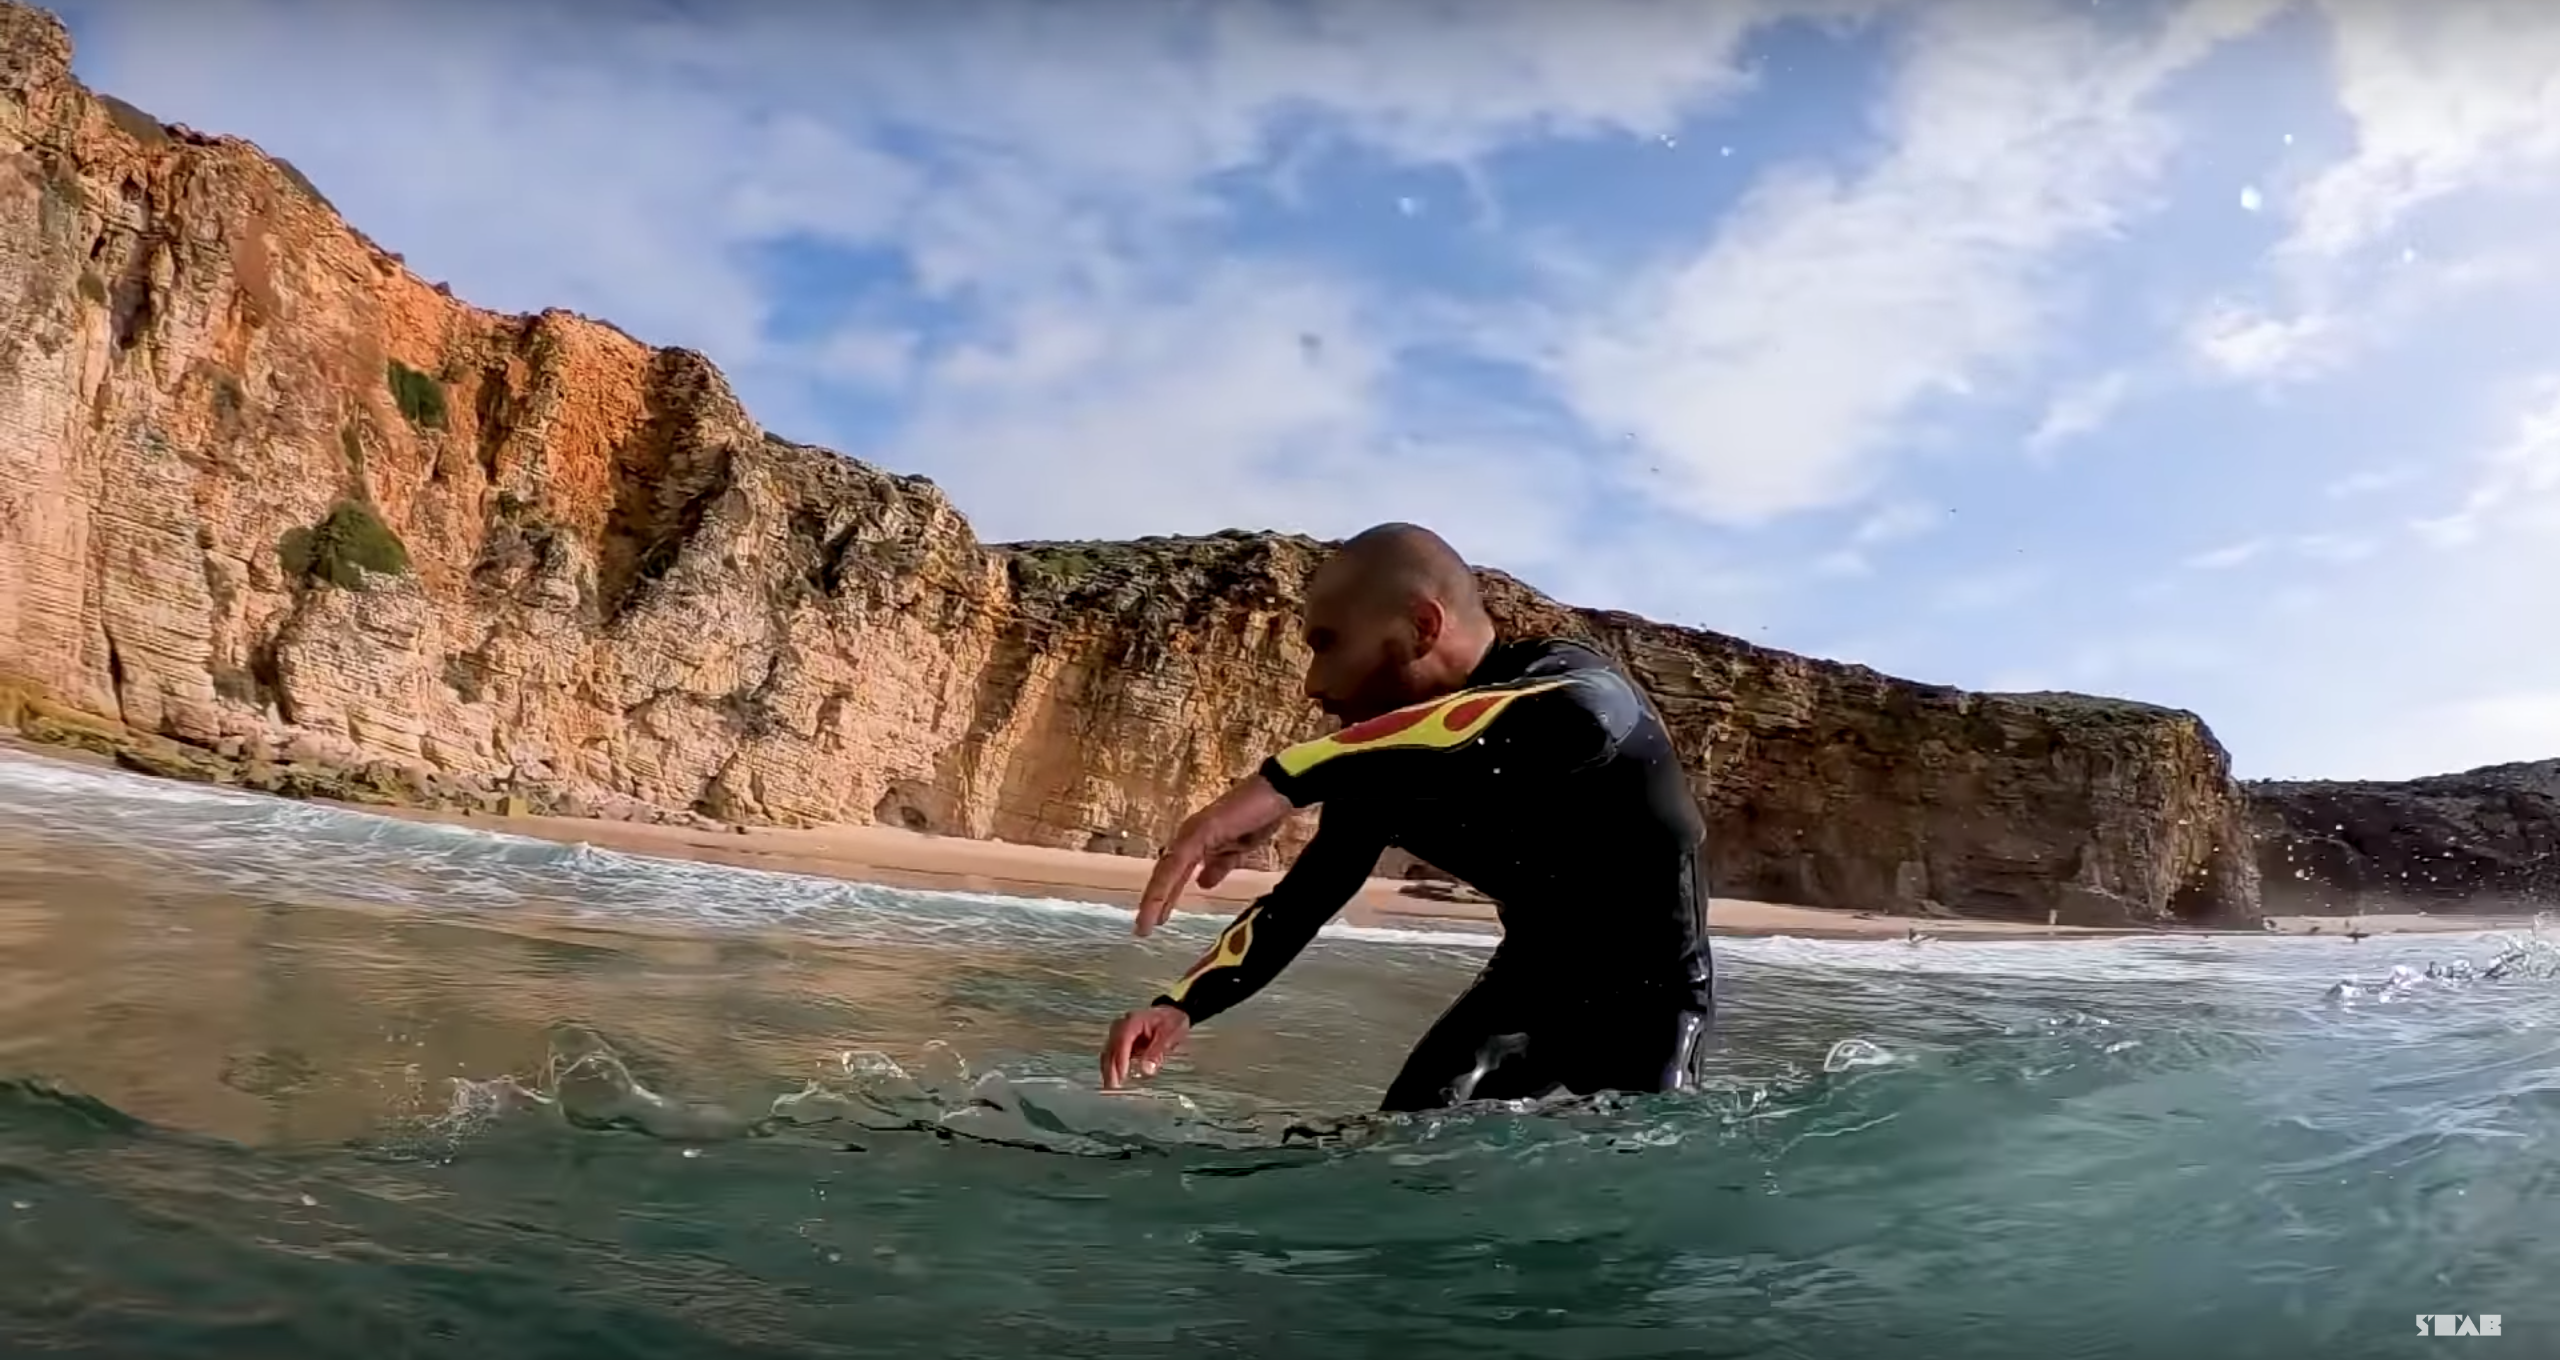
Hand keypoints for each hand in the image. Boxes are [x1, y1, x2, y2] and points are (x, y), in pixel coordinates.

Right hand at [1099, 1004, 1191, 1089]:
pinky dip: (1112, 1064)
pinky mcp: (1121, 1039)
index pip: (1122, 1040)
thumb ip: (1157, 1052)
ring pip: (1109, 1050)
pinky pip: (1113, 1052)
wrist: (1172, 1013)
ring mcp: (1120, 1032)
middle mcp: (1122, 1025)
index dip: (1120, 1059)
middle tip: (1112, 1085)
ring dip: (1108, 1067)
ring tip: (1110, 1085)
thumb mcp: (1169, 1035)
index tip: (1122, 1075)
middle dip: (1110, 1066)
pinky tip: (1113, 1077)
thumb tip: (1146, 1069)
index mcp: (1133, 1021)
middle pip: (1111, 1046)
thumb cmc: (1170, 1022)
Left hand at [1135, 773, 1293, 935]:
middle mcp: (1188, 838)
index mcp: (1196, 844)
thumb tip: (1203, 884)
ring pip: (1167, 871)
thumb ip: (1219, 866)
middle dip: (1153, 903)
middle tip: (1143, 930)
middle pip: (1164, 875)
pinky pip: (1180, 862)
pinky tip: (1161, 901)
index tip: (1156, 922)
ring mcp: (1192, 833)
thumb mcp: (1237, 851)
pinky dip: (1168, 883)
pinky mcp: (1201, 831)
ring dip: (1155, 898)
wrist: (1275, 794)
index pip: (1174, 875)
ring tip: (1147, 922)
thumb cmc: (1259, 817)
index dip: (1164, 898)